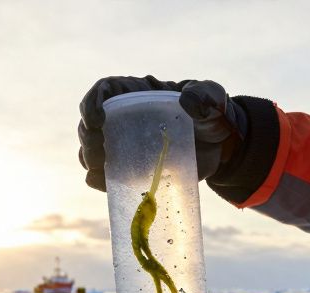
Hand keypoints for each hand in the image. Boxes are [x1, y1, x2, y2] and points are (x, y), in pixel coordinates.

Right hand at [78, 75, 247, 191]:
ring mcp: (124, 146)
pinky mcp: (130, 170)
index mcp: (137, 95)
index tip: (97, 119)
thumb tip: (187, 102)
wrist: (221, 148)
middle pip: (90, 124)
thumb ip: (204, 95)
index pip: (103, 91)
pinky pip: (105, 176)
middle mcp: (123, 119)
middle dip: (88, 137)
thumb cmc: (213, 115)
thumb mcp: (213, 99)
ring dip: (89, 159)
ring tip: (99, 168)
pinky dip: (99, 180)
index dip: (91, 103)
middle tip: (100, 152)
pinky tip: (103, 183)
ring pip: (91, 151)